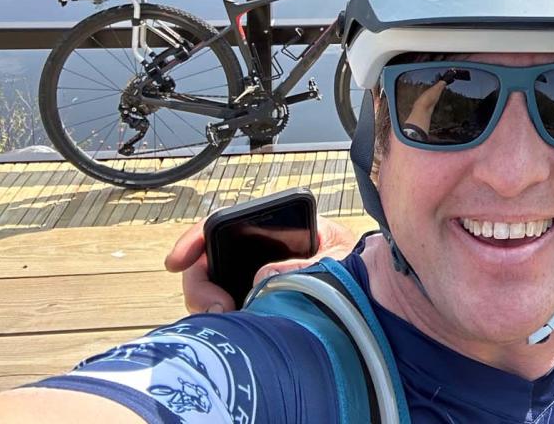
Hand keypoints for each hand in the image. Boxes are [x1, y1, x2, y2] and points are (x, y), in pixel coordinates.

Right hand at [164, 215, 360, 313]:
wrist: (374, 289)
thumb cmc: (355, 262)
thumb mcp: (336, 252)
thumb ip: (304, 263)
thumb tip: (264, 276)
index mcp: (272, 229)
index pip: (222, 225)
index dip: (194, 240)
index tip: (179, 260)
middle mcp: (255, 254)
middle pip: (205, 263)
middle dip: (199, 283)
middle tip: (215, 305)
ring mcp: (249, 281)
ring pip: (208, 290)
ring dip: (207, 304)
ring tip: (227, 316)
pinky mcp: (251, 307)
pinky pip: (222, 312)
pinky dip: (219, 321)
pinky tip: (231, 327)